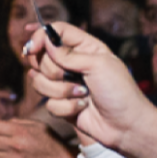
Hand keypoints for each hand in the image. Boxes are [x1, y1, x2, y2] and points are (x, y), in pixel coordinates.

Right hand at [25, 22, 156, 157]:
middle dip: (53, 71)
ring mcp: (64, 83)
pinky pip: (48, 102)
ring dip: (61, 91)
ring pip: (39, 81)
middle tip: (72, 77)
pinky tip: (81, 108)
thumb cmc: (119, 92)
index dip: (40, 37)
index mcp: (84, 48)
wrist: (125, 125)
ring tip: (82, 94)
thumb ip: (68, 54)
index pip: (55, 32)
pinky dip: (65, 107)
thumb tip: (44, 41)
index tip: (32, 49)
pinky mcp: (60, 103)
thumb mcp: (98, 65)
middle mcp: (71, 64)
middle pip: (41, 58)